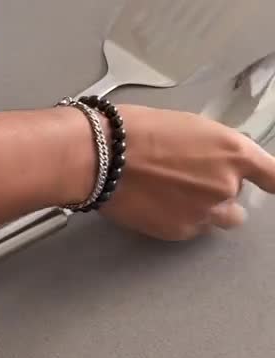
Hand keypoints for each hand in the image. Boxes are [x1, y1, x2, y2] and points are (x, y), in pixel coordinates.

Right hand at [106, 105, 274, 239]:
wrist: (99, 156)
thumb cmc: (136, 130)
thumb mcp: (188, 126)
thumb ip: (214, 149)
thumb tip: (217, 162)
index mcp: (233, 152)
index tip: (272, 186)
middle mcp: (226, 186)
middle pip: (239, 200)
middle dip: (219, 192)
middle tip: (187, 178)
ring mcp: (205, 212)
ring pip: (219, 219)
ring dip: (205, 210)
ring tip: (172, 194)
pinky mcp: (181, 231)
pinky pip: (192, 229)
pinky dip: (179, 219)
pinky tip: (155, 201)